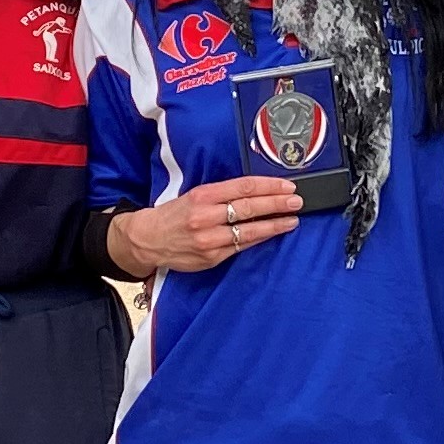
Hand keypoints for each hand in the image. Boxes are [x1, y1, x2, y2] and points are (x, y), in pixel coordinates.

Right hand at [109, 174, 304, 276]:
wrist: (148, 240)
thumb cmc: (174, 215)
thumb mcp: (194, 195)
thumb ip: (222, 194)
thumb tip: (257, 192)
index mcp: (202, 196)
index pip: (242, 188)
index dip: (268, 186)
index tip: (286, 186)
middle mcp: (205, 217)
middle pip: (249, 208)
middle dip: (277, 204)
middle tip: (296, 201)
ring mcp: (209, 239)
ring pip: (249, 230)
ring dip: (274, 224)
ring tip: (292, 219)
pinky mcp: (212, 257)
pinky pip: (241, 246)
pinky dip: (259, 238)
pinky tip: (272, 233)